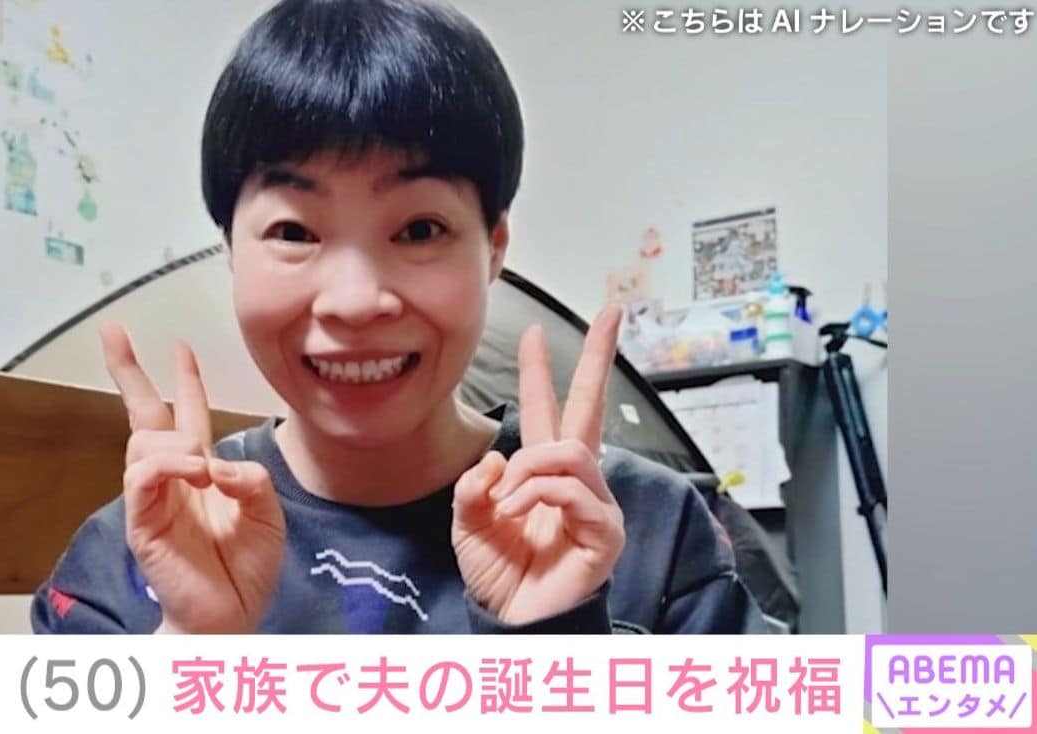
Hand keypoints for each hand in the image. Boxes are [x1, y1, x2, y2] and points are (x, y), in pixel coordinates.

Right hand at [101, 322, 285, 632]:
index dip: (185, 380)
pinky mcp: (142, 522)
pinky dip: (166, 465)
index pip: (189, 415)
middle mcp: (174, 480)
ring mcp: (153, 499)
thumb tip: (217, 463)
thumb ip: (252, 480)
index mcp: (203, 473)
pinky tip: (191, 472)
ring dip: (173, 440)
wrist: (233, 618)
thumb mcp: (269, 515)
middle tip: (113, 331)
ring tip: (198, 463)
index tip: (179, 345)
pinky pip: (141, 477)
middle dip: (128, 370)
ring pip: (143, 441)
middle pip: (144, 414)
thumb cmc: (248, 570)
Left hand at [451, 306, 626, 624]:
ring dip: (529, 471)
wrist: (511, 624)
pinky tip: (520, 514)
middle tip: (612, 312)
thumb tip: (498, 459)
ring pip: (569, 453)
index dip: (539, 372)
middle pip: (590, 406)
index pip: (545, 410)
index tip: (534, 331)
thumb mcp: (467, 523)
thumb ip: (473, 487)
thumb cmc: (497, 575)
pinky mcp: (604, 532)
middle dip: (599, 356)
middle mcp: (573, 481)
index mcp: (539, 473)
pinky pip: (576, 492)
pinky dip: (540, 496)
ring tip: (507, 502)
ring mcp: (594, 504)